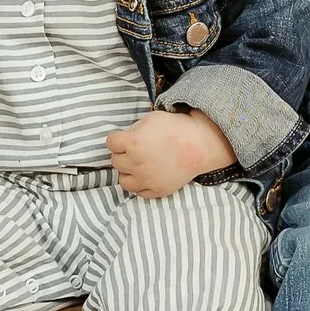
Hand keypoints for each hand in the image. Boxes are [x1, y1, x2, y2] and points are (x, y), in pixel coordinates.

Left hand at [108, 107, 233, 197]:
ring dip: (128, 172)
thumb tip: (126, 139)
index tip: (124, 138)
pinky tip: (147, 176)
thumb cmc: (177, 127)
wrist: (199, 144)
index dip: (117, 139)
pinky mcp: (157, 190)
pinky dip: (141, 185)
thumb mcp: (151, 118)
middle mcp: (136, 163)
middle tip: (135, 150)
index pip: (110, 143)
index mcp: (132, 142)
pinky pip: (139, 193)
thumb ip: (134, 129)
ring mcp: (146, 179)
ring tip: (138, 165)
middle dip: (122, 154)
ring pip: (123, 180)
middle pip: (115, 161)